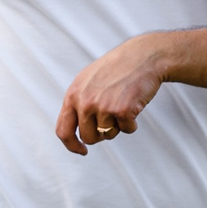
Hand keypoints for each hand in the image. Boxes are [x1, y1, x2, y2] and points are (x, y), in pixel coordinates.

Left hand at [55, 34, 172, 154]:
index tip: (81, 150)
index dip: (71, 145)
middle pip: (88, 137)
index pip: (63, 130)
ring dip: (118, 126)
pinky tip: (134, 104)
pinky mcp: (122, 110)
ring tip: (122, 105)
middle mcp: (85, 102)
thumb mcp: (87, 81)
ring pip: (108, 135)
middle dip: (100, 134)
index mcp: (73, 95)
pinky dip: (132, 123)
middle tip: (111, 119)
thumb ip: (77, 102)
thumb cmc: (117, 68)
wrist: (143, 56)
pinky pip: (127, 130)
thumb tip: (72, 130)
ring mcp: (103, 107)